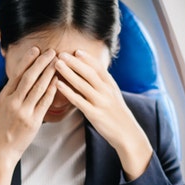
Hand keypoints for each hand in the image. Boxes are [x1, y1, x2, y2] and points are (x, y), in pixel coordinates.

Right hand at [0, 47, 57, 162]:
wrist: (2, 148)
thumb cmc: (4, 126)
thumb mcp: (3, 105)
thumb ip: (12, 91)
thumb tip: (21, 75)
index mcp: (5, 96)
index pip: (17, 74)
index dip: (27, 60)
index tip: (36, 49)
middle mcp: (13, 102)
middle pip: (28, 77)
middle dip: (40, 63)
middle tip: (51, 52)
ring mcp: (23, 111)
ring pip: (37, 88)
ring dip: (48, 73)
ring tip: (57, 63)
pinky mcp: (33, 121)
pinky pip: (44, 103)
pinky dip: (51, 91)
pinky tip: (57, 82)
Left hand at [55, 49, 152, 179]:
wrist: (127, 133)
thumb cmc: (117, 114)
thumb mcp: (113, 95)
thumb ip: (103, 84)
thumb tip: (90, 74)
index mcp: (111, 85)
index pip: (98, 68)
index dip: (87, 59)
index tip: (75, 51)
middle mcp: (106, 91)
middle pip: (88, 72)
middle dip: (74, 62)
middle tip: (61, 54)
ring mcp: (100, 102)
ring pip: (82, 84)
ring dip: (68, 72)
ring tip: (57, 64)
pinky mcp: (94, 114)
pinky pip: (78, 100)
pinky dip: (68, 91)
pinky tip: (58, 85)